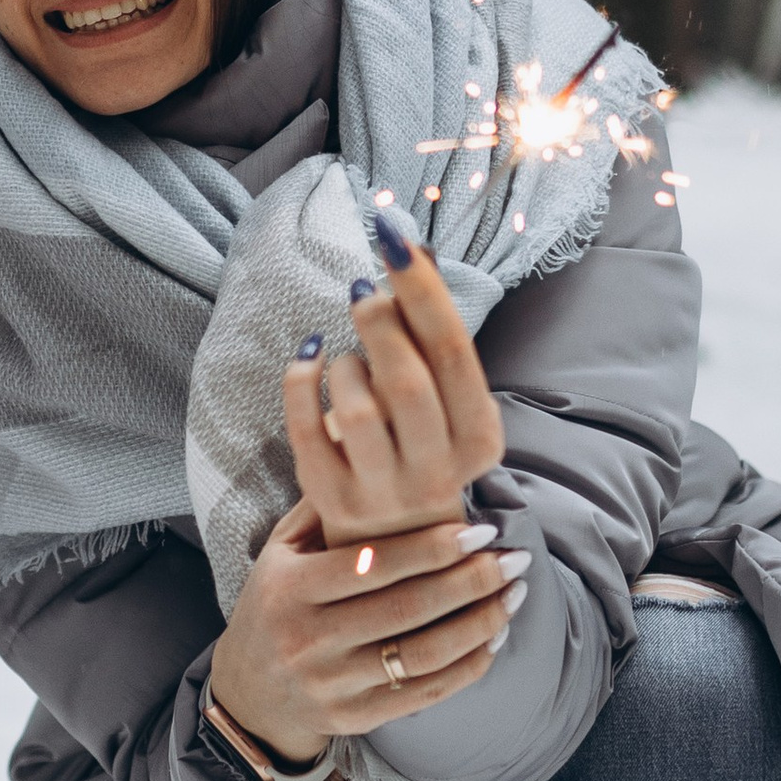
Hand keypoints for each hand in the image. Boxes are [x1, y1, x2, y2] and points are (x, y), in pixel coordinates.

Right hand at [208, 497, 526, 766]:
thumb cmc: (275, 606)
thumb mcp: (280, 552)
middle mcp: (308, 639)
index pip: (372, 565)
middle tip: (514, 559)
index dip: (432, 547)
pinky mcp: (356, 717)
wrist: (250, 693)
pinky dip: (469, 667)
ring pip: (423, 654)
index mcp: (290, 588)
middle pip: (407, 608)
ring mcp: (332, 684)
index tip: (481, 531)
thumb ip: (323, 509)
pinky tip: (494, 639)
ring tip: (513, 596)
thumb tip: (370, 452)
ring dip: (480, 624)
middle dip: (471, 582)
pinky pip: (425, 693)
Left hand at [283, 210, 506, 544]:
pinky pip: (304, 427)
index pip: (454, 352)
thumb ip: (429, 333)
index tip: (392, 238)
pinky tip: (309, 356)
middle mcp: (439, 473)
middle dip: (379, 321)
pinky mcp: (332, 501)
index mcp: (479, 439)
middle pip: (406, 381)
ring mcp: (383, 493)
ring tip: (349, 359)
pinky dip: (301, 379)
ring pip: (356, 407)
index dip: (422, 289)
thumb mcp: (443, 398)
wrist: (397, 542)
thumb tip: (411, 250)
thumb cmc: (422, 445)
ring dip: (346, 363)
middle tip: (361, 290)